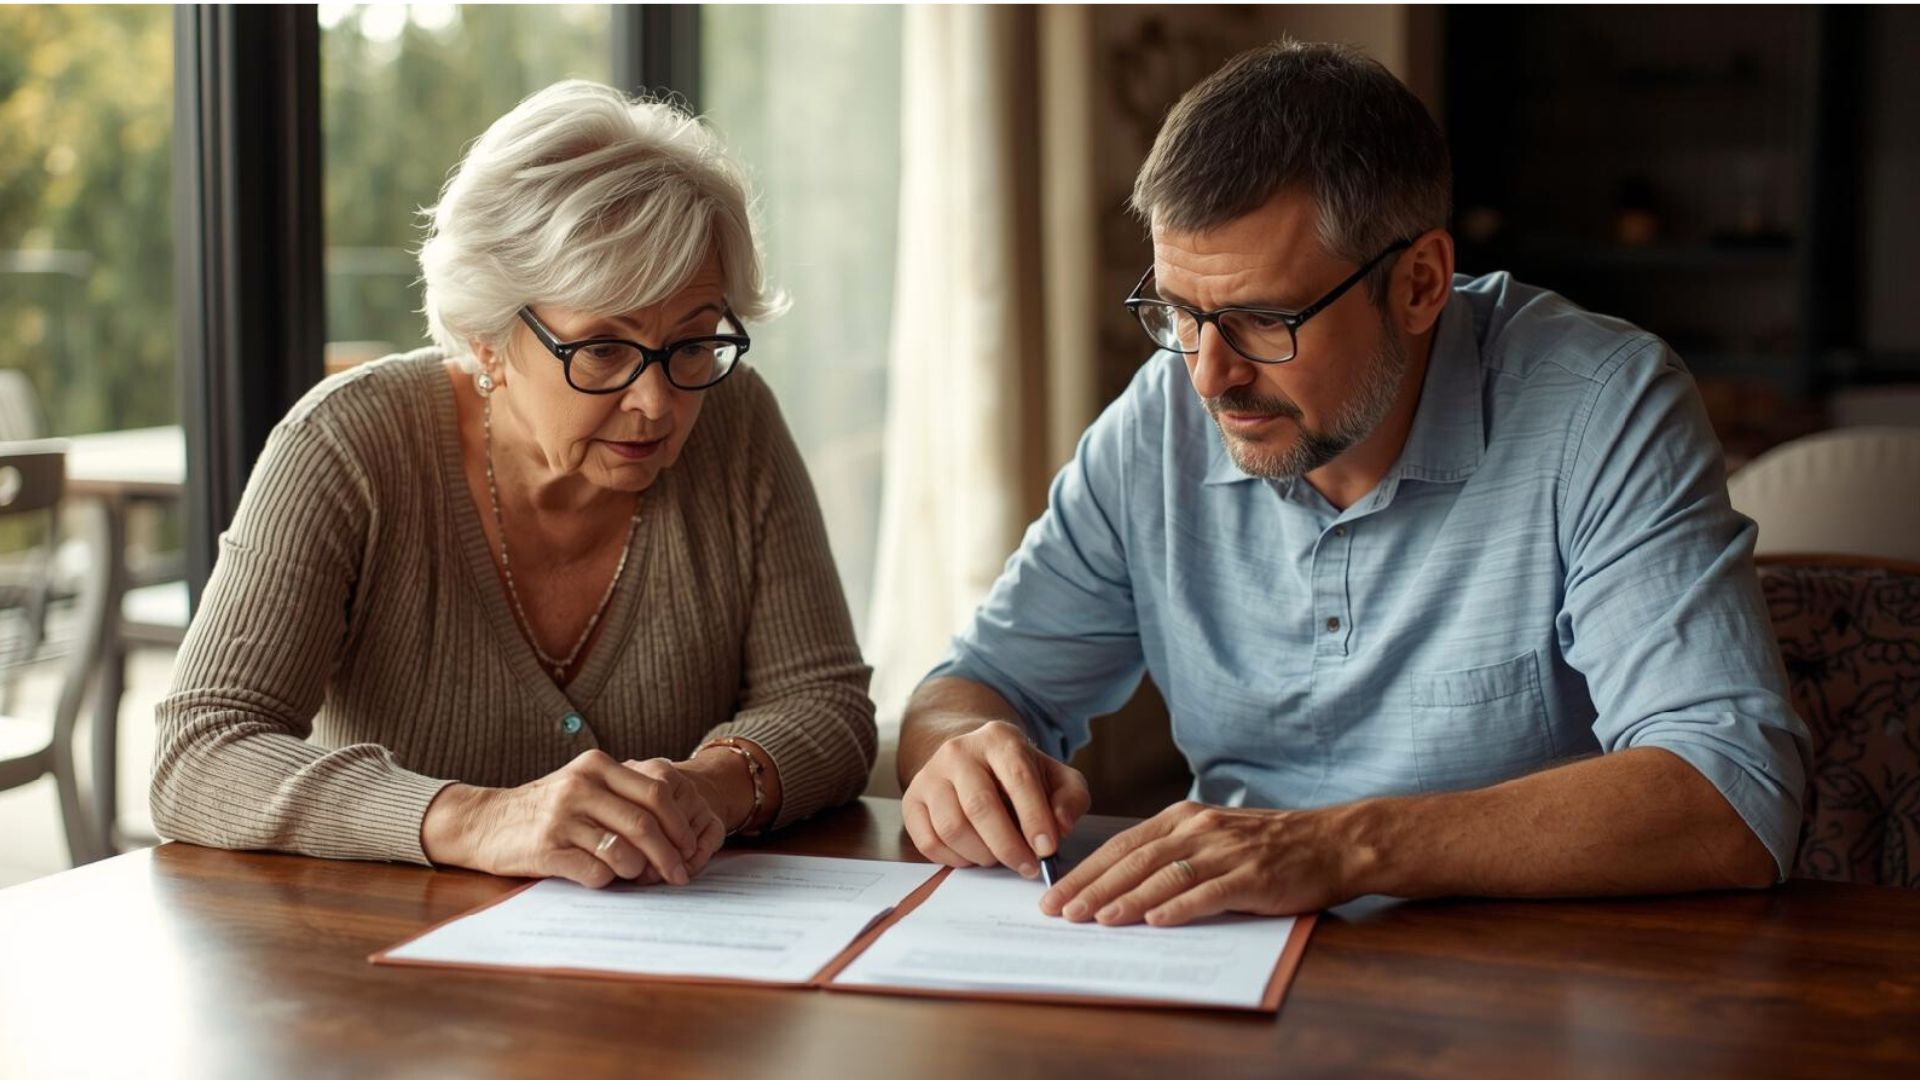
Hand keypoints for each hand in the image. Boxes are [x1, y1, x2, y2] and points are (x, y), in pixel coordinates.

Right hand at [422, 750, 724, 888]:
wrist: (486, 821)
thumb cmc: (547, 808)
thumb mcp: (584, 784)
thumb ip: (625, 796)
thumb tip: (677, 830)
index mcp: (598, 766)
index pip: (657, 793)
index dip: (680, 824)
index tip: (690, 848)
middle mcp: (581, 786)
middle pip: (646, 823)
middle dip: (670, 854)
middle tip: (680, 875)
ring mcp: (562, 817)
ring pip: (623, 850)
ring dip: (640, 870)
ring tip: (640, 877)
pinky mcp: (546, 849)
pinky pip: (594, 871)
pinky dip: (608, 880)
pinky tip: (605, 878)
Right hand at [901, 720, 1090, 877]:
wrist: (972, 762)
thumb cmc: (1019, 776)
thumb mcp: (1056, 777)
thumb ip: (1070, 798)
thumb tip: (1060, 826)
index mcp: (999, 738)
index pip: (1017, 778)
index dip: (1034, 818)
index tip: (1047, 850)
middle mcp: (958, 751)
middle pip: (980, 807)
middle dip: (1008, 846)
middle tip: (1027, 867)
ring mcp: (930, 775)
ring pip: (952, 827)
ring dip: (982, 855)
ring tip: (1000, 858)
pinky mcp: (912, 800)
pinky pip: (929, 842)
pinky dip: (955, 859)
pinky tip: (974, 856)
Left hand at [1039, 801, 1350, 926]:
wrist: (1330, 842)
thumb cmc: (1267, 845)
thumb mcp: (1212, 836)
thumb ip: (1172, 853)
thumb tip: (1120, 885)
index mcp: (1182, 819)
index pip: (1122, 846)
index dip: (1086, 871)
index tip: (1055, 894)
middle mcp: (1198, 830)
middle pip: (1134, 860)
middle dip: (1093, 887)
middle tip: (1061, 912)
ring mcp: (1225, 851)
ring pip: (1164, 875)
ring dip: (1126, 899)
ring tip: (1097, 920)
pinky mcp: (1252, 875)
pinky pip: (1209, 892)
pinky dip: (1179, 907)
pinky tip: (1155, 921)